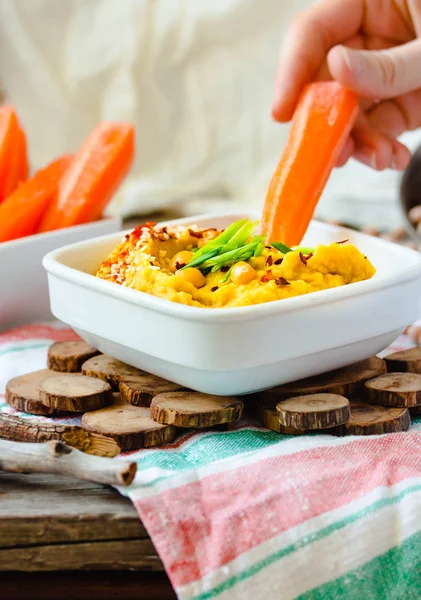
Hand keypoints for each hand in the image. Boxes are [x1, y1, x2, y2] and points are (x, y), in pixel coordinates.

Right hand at [272, 0, 420, 170]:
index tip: (282, 113)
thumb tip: (335, 69)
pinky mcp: (405, 98)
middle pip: (328, 82)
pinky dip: (384, 147)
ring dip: (362, 143)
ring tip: (381, 159)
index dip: (291, 72)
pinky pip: (383, 125)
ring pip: (354, 112)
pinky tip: (394, 157)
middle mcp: (371, 36)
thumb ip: (388, 62)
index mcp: (370, 1)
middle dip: (331, 123)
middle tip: (334, 153)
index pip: (312, 32)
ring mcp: (386, 69)